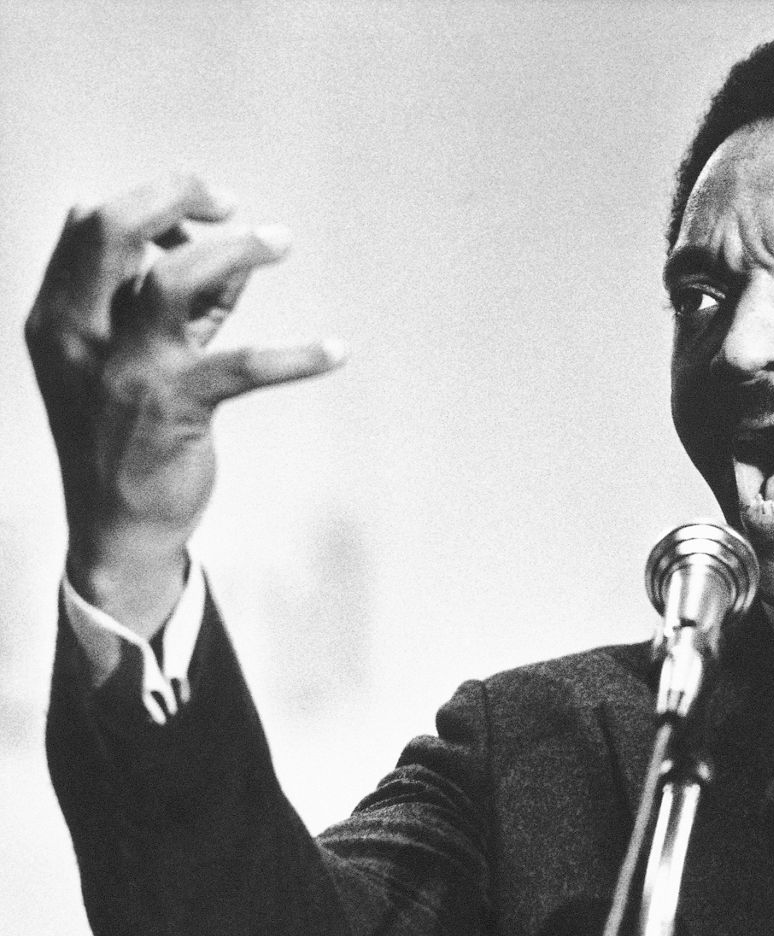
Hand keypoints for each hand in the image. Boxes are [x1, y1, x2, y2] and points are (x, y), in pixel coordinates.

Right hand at [26, 173, 345, 635]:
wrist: (116, 524)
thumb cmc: (129, 433)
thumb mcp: (132, 360)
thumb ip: (175, 308)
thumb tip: (230, 257)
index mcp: (59, 316)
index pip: (92, 228)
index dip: (152, 202)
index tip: (205, 206)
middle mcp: (80, 335)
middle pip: (113, 230)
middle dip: (174, 196)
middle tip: (229, 204)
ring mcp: (125, 370)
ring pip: (172, 281)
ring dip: (233, 251)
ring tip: (280, 241)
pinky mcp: (174, 409)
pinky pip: (242, 367)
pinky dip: (296, 357)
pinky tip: (337, 351)